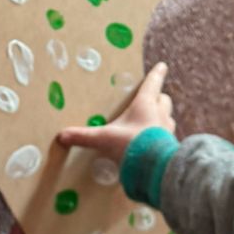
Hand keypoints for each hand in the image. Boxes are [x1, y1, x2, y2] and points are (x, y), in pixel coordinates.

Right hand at [57, 61, 174, 164]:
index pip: (152, 83)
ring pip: (168, 117)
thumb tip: (61, 135)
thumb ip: (84, 136)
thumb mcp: (104, 139)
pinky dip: (163, 136)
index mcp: (145, 104)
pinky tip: (155, 143)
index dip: (156, 74)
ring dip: (162, 117)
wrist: (155, 168)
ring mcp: (168, 130)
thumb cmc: (131, 145)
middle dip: (159, 97)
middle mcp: (160, 114)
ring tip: (153, 121)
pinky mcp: (172, 145)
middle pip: (164, 99)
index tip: (162, 66)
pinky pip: (169, 136)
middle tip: (153, 98)